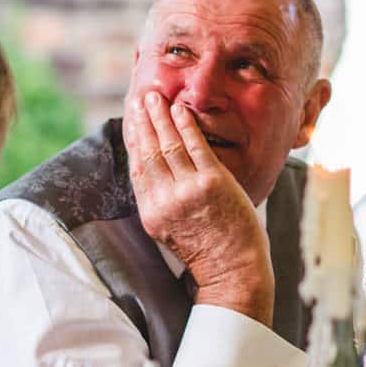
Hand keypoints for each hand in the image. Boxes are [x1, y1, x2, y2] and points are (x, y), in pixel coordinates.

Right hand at [123, 90, 272, 323]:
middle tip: (139, 98)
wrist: (234, 269)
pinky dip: (186, 125)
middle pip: (148, 152)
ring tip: (155, 97)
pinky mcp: (212, 183)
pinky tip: (180, 109)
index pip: (137, 168)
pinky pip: (195, 147)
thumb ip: (160, 202)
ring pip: (168, 145)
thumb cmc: (208, 249)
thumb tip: (154, 173)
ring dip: (160, 117)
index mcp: (152, 214)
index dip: (133, 140)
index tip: (131, 120)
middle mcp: (164, 201)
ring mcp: (188, 191)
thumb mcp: (170, 230)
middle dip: (142, 122)